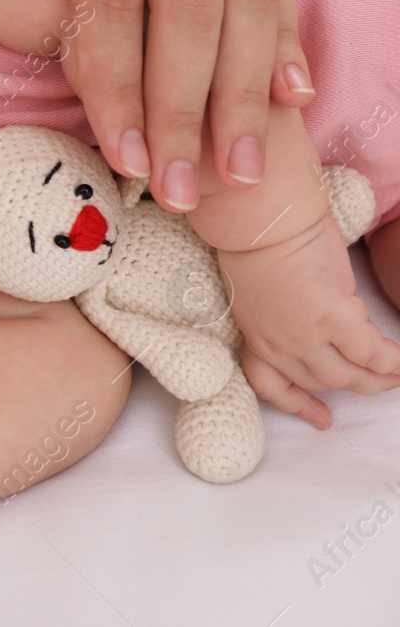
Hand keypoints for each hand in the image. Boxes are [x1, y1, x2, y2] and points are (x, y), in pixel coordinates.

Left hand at [223, 214, 399, 427]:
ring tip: (396, 375)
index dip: (298, 405)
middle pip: (321, 381)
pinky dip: (394, 362)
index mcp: (255, 336)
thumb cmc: (256, 242)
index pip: (271, 385)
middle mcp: (278, 344)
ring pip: (349, 375)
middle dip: (353, 385)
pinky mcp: (333, 318)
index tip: (321, 418)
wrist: (259, 221)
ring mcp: (305, 335)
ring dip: (378, 379)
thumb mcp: (257, 290)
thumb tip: (306, 315)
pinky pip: (373, 354)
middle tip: (379, 382)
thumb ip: (280, 311)